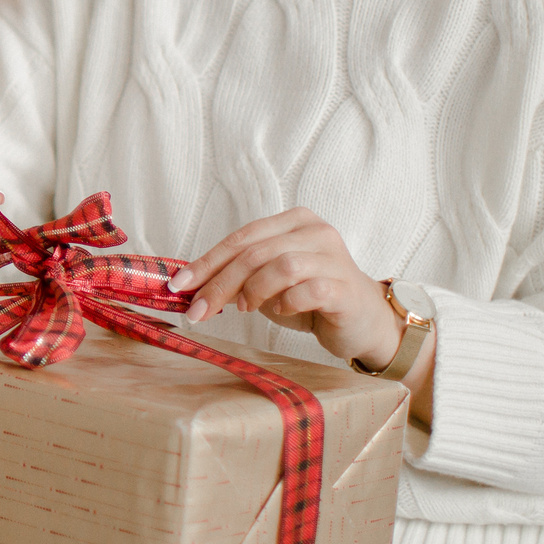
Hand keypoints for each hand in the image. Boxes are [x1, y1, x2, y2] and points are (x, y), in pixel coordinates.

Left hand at [166, 208, 396, 367]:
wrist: (364, 322)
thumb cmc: (311, 299)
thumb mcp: (268, 283)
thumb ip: (238, 277)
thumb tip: (190, 286)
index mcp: (294, 221)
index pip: (242, 237)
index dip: (207, 261)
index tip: (179, 285)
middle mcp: (316, 232)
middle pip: (255, 253)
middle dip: (219, 284)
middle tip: (198, 310)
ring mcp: (333, 257)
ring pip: (280, 266)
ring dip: (253, 291)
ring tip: (246, 308)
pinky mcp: (345, 287)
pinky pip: (307, 290)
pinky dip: (285, 302)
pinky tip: (281, 310)